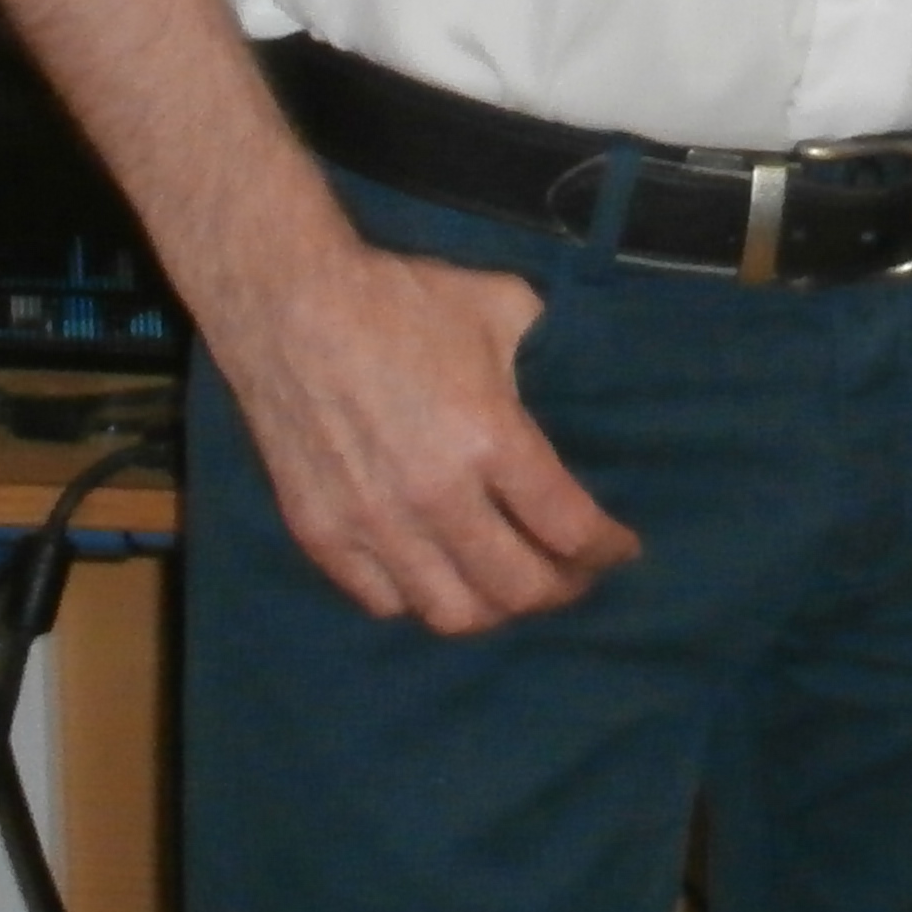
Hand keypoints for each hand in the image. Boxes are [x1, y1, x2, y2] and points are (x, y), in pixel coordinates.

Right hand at [208, 241, 642, 633]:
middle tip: (576, 575)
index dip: (608, 550)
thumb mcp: (503, 307)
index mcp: (490, 439)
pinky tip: (444, 577)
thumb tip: (573, 377)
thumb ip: (547, 354)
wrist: (289, 305)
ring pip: (451, 612)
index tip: (622, 550)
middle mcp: (435, 497)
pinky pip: (384, 602)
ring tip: (513, 587)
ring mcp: (372, 524)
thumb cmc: (403, 299)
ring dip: (496, 610)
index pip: (569, 529)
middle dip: (563, 590)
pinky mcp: (321, 534)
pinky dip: (424, 601)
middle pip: (518, 589)